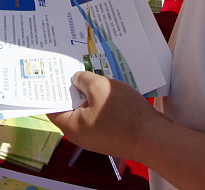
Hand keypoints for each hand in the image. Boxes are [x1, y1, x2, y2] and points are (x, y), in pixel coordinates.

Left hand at [47, 71, 162, 160]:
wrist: (154, 138)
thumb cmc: (123, 115)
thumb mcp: (100, 87)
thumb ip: (83, 79)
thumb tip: (76, 79)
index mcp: (72, 126)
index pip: (52, 107)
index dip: (50, 90)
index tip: (50, 73)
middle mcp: (82, 134)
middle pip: (71, 106)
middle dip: (72, 87)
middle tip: (71, 66)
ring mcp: (99, 135)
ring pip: (89, 108)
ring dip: (90, 92)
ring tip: (91, 71)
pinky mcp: (113, 133)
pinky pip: (103, 113)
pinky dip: (104, 100)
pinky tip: (109, 85)